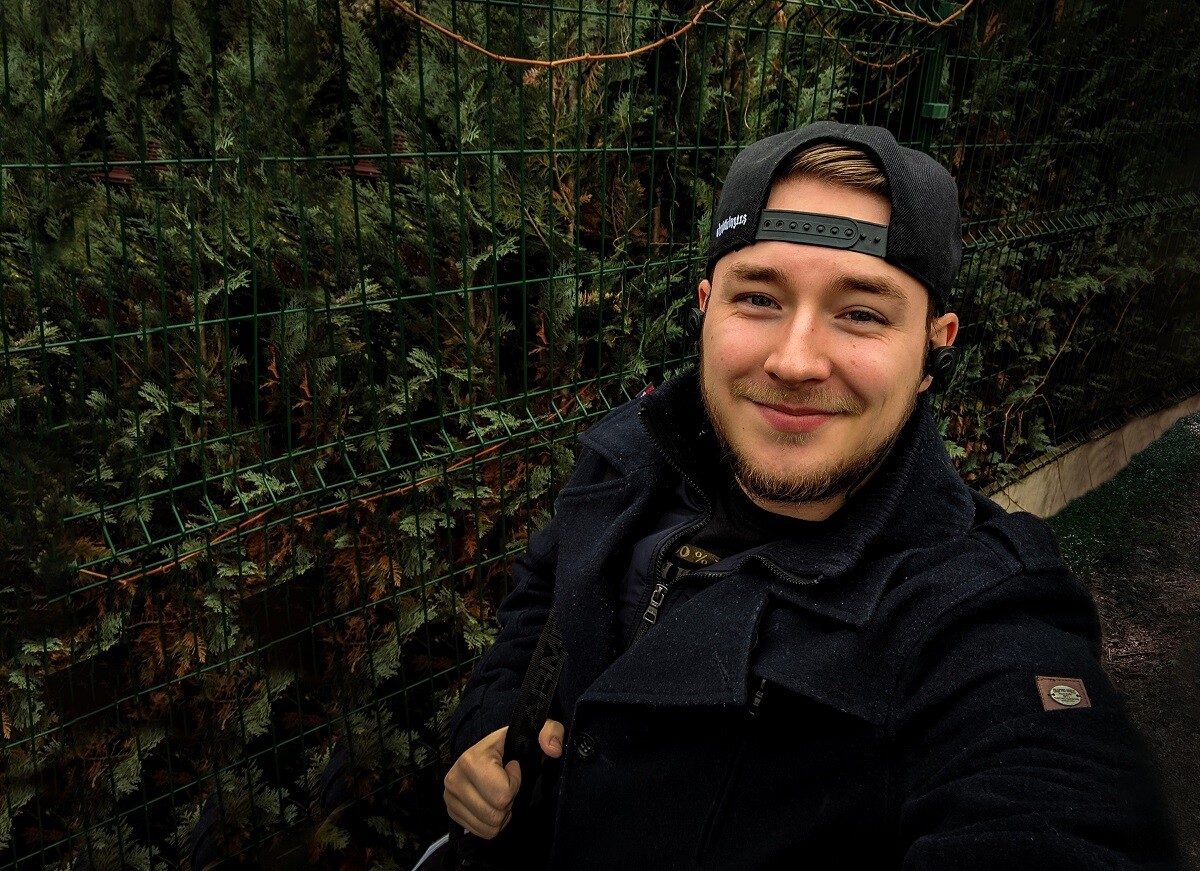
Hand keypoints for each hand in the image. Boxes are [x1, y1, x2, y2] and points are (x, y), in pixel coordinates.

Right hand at [444, 720, 563, 838]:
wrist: (490, 750)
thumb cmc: (513, 743)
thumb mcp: (537, 731)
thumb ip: (550, 733)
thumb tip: (552, 750)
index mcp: (472, 759)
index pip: (502, 794)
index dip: (515, 783)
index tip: (512, 767)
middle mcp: (455, 779)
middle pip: (494, 814)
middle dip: (508, 802)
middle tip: (505, 784)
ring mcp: (450, 797)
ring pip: (488, 826)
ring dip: (500, 813)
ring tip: (499, 793)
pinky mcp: (451, 810)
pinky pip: (479, 831)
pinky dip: (491, 823)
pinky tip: (492, 803)